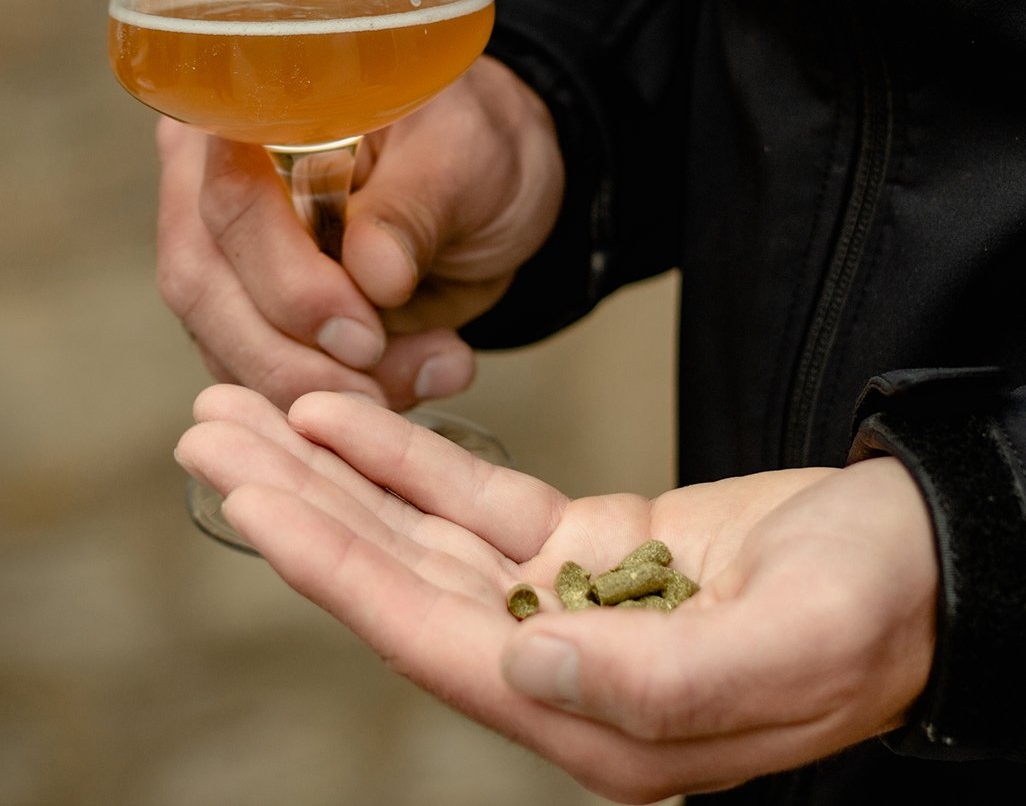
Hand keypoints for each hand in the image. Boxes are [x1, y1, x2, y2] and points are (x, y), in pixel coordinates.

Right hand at [156, 56, 563, 409]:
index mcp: (252, 109)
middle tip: (391, 383)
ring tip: (432, 372)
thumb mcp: (466, 156)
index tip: (364, 334)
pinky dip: (335, 398)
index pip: (230, 198)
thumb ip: (415, 208)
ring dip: (324, 387)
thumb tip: (374, 273)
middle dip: (299, 356)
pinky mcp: (240, 314)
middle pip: (206, 285)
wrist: (487, 185)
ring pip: (224, 344)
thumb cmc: (470, 143)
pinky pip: (258, 377)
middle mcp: (209, 177)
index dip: (286, 279)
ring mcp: (217, 251)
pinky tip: (416, 380)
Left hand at [175, 386, 937, 801]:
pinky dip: (407, 454)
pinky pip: (476, 496)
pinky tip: (341, 414)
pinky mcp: (584, 543)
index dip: (334, 565)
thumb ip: (660, 678)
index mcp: (598, 718)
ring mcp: (563, 599)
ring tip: (242, 413)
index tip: (247, 495)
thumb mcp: (795, 645)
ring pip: (418, 531)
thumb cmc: (876, 607)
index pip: (429, 636)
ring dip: (329, 471)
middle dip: (295, 507)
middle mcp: (557, 664)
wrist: (922, 557)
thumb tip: (521, 661)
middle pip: (395, 578)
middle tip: (202, 433)